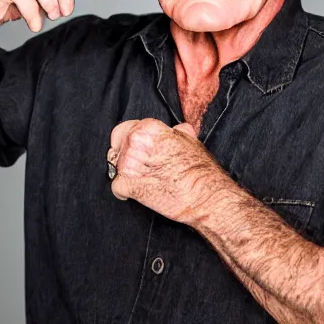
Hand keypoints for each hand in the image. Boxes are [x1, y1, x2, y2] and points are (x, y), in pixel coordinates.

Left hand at [108, 119, 226, 224]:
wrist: (207, 196)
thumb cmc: (201, 170)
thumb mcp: (190, 141)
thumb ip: (176, 132)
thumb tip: (176, 129)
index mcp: (149, 128)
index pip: (124, 129)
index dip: (128, 141)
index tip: (135, 151)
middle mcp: (136, 142)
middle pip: (116, 149)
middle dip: (124, 158)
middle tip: (141, 167)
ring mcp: (131, 164)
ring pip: (117, 167)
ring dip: (128, 175)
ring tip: (147, 180)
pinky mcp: (130, 186)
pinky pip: (117, 187)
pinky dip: (124, 192)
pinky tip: (138, 193)